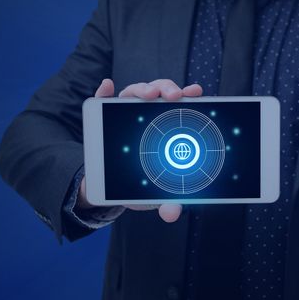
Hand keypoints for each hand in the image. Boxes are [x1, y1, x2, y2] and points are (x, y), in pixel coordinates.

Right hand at [76, 78, 202, 222]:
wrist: (109, 187)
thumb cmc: (140, 183)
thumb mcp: (155, 194)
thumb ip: (167, 201)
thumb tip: (171, 214)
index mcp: (168, 127)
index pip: (180, 105)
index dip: (189, 95)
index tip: (196, 92)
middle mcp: (148, 115)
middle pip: (160, 93)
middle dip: (167, 89)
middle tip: (174, 96)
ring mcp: (124, 113)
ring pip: (135, 92)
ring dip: (142, 88)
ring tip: (148, 94)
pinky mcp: (102, 117)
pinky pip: (102, 100)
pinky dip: (104, 91)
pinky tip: (107, 86)